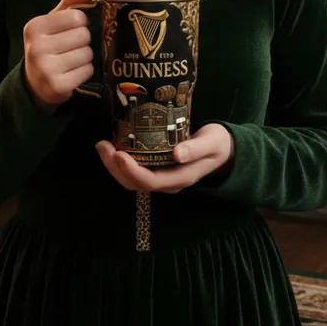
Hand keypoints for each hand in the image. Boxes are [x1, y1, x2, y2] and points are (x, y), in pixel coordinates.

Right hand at [23, 0, 94, 112]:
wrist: (34, 84)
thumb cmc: (47, 46)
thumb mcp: (51, 22)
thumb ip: (70, 3)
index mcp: (34, 27)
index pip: (77, 17)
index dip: (80, 23)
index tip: (71, 30)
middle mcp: (37, 47)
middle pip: (84, 35)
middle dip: (82, 41)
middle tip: (70, 47)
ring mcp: (46, 68)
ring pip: (88, 53)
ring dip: (85, 57)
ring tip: (71, 60)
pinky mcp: (58, 86)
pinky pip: (88, 70)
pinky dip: (84, 71)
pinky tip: (72, 73)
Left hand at [95, 123, 233, 193]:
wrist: (224, 150)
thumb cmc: (218, 144)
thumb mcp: (213, 142)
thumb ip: (197, 148)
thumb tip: (178, 153)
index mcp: (182, 177)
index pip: (150, 181)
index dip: (131, 170)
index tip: (118, 154)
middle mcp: (169, 182)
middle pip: (135, 183)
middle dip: (115, 167)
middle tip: (102, 145)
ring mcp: (162, 178)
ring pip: (131, 180)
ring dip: (113, 165)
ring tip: (103, 145)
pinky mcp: (157, 170)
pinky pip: (134, 171)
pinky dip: (120, 162)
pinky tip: (113, 146)